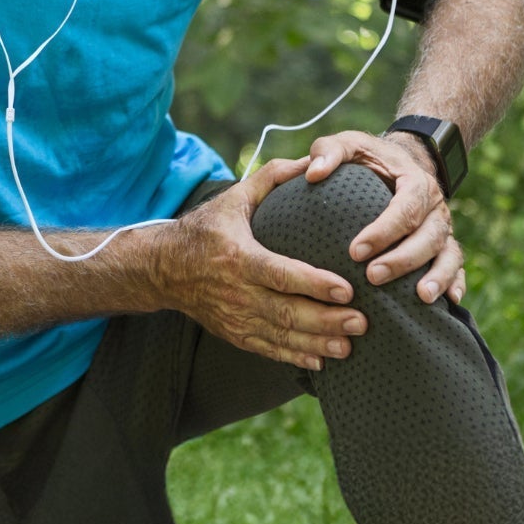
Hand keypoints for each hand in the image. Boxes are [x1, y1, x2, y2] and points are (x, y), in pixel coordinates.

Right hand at [153, 157, 366, 369]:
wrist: (162, 268)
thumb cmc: (203, 229)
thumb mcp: (232, 199)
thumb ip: (271, 179)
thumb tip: (310, 162)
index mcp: (237, 257)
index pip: (280, 274)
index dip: (314, 284)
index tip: (346, 290)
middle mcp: (236, 291)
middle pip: (286, 311)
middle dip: (326, 320)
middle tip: (361, 322)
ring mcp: (234, 316)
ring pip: (280, 335)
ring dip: (316, 343)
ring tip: (348, 346)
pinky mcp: (233, 333)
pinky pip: (266, 349)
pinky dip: (293, 357)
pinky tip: (320, 361)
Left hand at [306, 131, 465, 305]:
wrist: (398, 163)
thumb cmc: (367, 158)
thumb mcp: (348, 145)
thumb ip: (328, 152)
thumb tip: (311, 173)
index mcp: (415, 182)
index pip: (404, 208)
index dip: (383, 231)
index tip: (354, 251)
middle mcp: (435, 207)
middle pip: (428, 235)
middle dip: (403, 259)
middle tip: (373, 277)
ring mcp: (443, 228)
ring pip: (448, 253)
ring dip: (437, 276)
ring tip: (420, 298)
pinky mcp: (445, 246)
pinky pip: (457, 266)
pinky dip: (456, 283)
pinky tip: (448, 303)